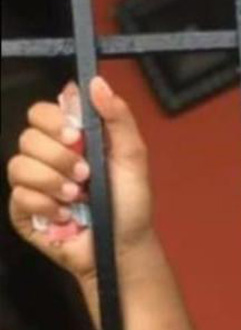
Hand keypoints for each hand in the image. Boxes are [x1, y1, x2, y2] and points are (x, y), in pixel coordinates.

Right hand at [6, 76, 154, 282]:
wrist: (122, 246)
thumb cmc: (130, 202)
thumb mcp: (132, 156)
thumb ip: (118, 117)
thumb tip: (97, 82)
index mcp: (73, 139)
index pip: (42, 112)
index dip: (53, 120)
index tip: (76, 135)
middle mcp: (49, 157)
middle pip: (27, 136)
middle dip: (59, 156)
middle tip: (85, 173)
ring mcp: (34, 183)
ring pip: (18, 165)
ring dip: (53, 181)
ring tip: (78, 196)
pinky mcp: (23, 210)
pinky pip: (18, 196)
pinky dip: (46, 204)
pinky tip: (66, 214)